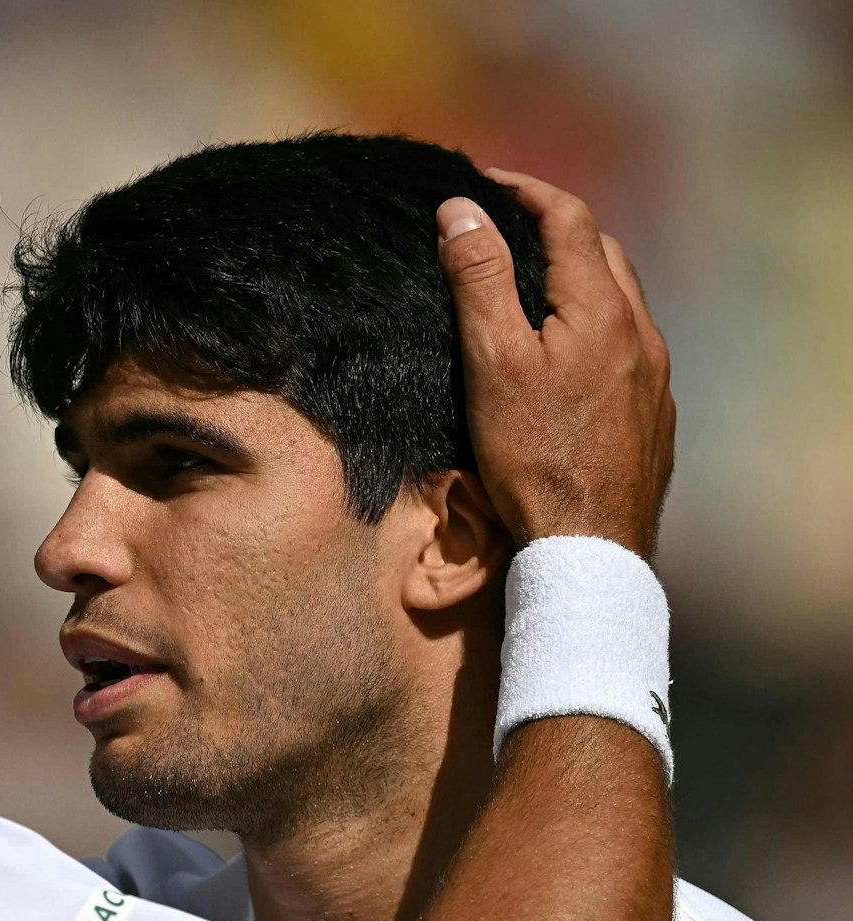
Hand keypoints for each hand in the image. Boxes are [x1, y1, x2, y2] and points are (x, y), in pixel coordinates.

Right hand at [436, 171, 674, 557]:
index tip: (484, 182)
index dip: (526, 191)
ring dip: (579, 278)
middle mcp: (640, 332)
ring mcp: (654, 375)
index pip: (570, 219)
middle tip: (506, 232)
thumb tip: (461, 211)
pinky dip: (594, 326)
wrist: (589, 543)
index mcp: (602, 310)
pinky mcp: (653, 413)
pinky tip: (566, 357)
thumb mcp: (492, 362)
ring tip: (532, 289)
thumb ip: (480, 280)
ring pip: (620, 301)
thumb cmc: (532, 456)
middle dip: (556, 230)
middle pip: (603, 253)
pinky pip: (627, 345)